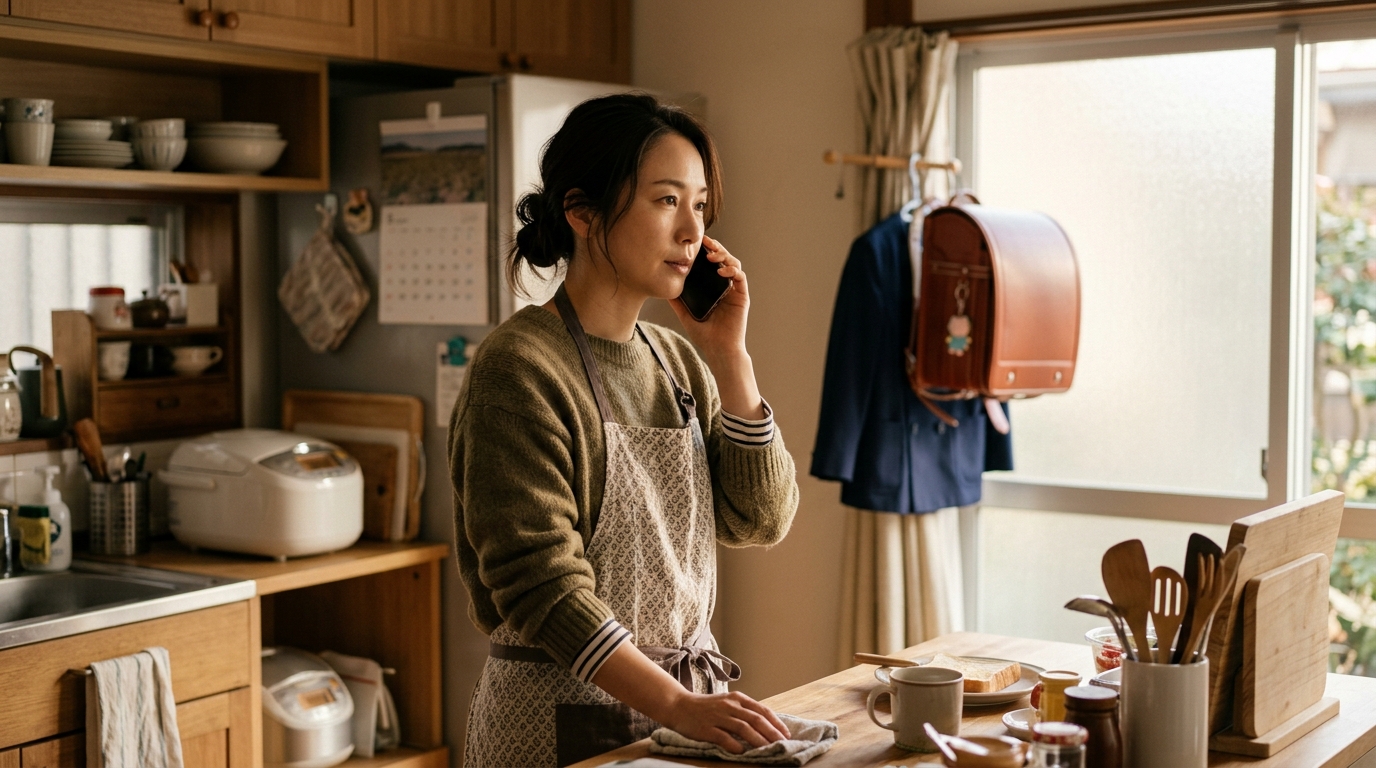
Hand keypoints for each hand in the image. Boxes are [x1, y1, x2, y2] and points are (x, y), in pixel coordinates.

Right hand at [662, 689, 791, 753]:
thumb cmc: (706, 707)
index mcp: (737, 698)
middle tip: (782, 744)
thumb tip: (766, 726)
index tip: (786, 734)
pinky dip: (734, 745)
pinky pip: (724, 738)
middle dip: (772, 733)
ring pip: (743, 728)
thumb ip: (744, 712)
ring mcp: (718, 716)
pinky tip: (742, 752)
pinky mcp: (706, 728)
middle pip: (756, 719)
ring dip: (758, 740)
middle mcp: (729, 705)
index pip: (762, 710)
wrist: (679, 706)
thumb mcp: (727, 703)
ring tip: (768, 750)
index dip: (776, 723)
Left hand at [667, 236, 764, 418]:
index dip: (705, 251)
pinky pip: (740, 277)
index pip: (711, 263)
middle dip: (715, 248)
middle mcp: (725, 286)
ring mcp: (734, 290)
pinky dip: (732, 270)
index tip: (695, 243)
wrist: (719, 351)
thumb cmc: (705, 335)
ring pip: (733, 264)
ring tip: (711, 256)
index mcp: (712, 287)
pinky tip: (721, 271)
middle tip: (704, 241)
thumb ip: (677, 301)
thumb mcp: (685, 314)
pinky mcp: (742, 296)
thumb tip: (661, 288)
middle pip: (723, 259)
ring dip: (724, 256)